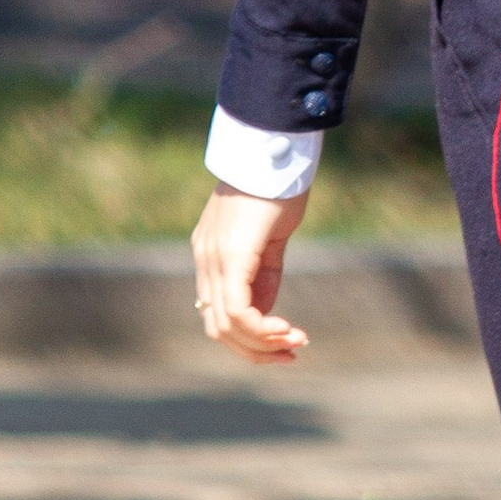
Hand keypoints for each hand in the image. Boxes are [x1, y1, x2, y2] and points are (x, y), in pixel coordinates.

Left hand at [192, 186, 311, 361]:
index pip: (217, 314)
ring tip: (296, 341)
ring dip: (263, 343)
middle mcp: (205, 259)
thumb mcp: (269, 238)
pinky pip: (238, 311)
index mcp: (210, 254)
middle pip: (218, 328)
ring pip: (226, 326)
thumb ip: (262, 274)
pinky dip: (263, 329)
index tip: (285, 341)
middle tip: (292, 352)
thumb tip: (265, 311)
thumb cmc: (277, 185)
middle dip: (257, 349)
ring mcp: (213, 258)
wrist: (273, 147)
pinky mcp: (231, 255)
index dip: (249, 338)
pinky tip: (288, 328)